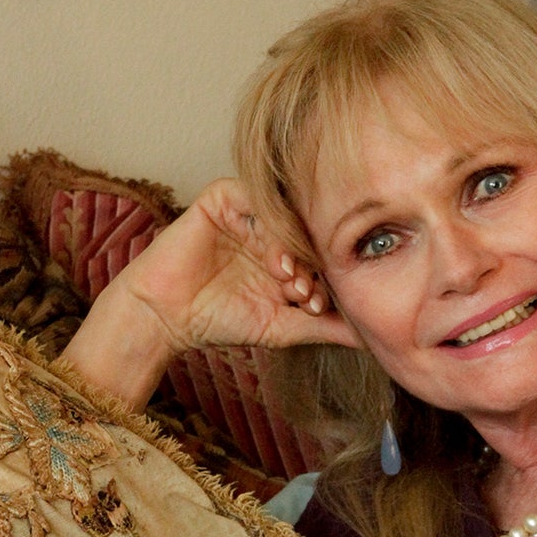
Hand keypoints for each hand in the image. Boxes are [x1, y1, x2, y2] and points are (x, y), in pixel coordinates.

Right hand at [113, 177, 356, 352]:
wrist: (167, 317)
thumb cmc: (222, 321)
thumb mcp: (284, 327)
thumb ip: (326, 327)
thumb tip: (369, 338)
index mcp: (289, 254)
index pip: (321, 252)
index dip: (325, 278)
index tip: (317, 307)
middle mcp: (272, 231)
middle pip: (308, 232)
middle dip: (312, 265)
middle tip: (305, 294)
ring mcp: (249, 213)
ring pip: (287, 217)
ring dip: (293, 250)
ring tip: (287, 281)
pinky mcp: (222, 199)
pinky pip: (254, 198)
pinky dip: (268, 227)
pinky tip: (270, 258)